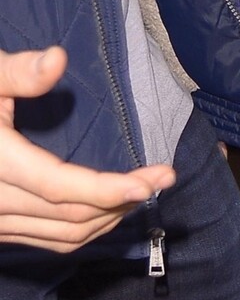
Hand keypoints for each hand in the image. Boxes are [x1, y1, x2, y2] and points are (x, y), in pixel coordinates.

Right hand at [0, 47, 175, 252]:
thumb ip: (16, 71)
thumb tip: (57, 59)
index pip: (62, 188)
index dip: (113, 188)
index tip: (157, 177)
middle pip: (72, 216)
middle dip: (123, 200)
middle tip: (163, 177)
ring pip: (63, 236)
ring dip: (109, 218)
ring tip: (143, 190)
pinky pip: (48, 240)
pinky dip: (84, 228)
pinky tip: (108, 207)